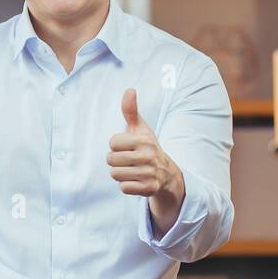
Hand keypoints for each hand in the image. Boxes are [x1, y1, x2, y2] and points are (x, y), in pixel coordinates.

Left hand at [107, 88, 185, 236]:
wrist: (166, 173)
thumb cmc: (147, 147)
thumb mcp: (140, 129)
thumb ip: (130, 110)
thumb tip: (129, 89)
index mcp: (144, 140)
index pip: (112, 143)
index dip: (116, 146)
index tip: (127, 147)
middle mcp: (148, 156)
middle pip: (111, 159)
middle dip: (116, 161)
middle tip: (129, 160)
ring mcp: (150, 173)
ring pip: (115, 174)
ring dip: (120, 174)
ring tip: (132, 170)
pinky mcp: (149, 189)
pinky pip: (124, 188)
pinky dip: (127, 186)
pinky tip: (136, 180)